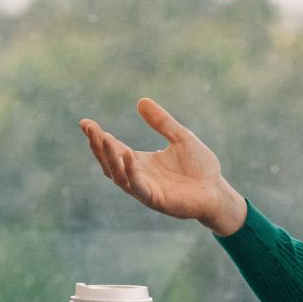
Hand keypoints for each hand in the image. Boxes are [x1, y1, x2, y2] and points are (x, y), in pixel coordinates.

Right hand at [80, 98, 246, 235]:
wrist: (217, 191)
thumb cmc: (200, 168)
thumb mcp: (180, 137)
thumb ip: (162, 122)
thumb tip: (141, 101)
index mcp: (140, 163)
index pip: (113, 149)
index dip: (98, 137)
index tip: (85, 122)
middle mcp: (138, 176)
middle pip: (110, 162)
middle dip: (98, 146)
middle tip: (90, 128)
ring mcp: (145, 190)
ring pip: (119, 176)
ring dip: (109, 158)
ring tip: (104, 138)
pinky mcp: (156, 200)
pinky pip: (139, 187)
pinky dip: (131, 173)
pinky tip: (128, 156)